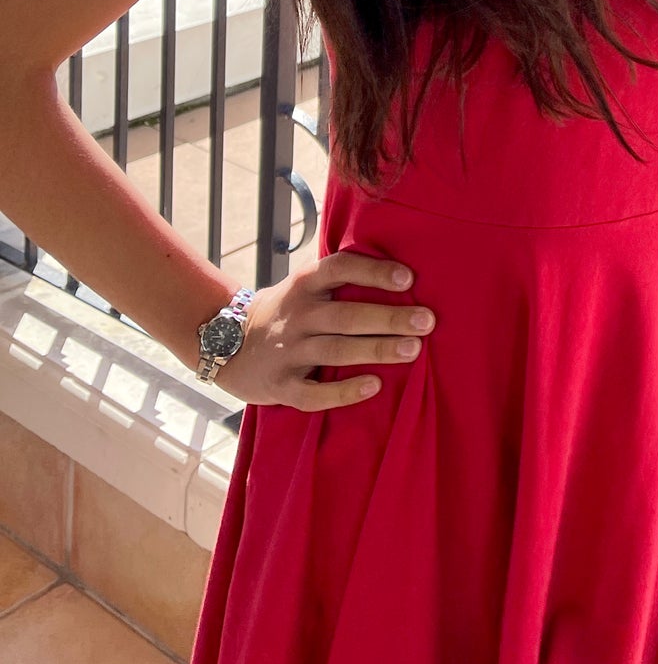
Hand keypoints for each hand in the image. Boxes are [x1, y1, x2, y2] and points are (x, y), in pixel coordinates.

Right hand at [213, 251, 435, 409]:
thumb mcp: (303, 286)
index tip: (409, 279)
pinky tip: (374, 387)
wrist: (224, 343)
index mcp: (304, 285)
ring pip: (336, 351)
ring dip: (377, 350)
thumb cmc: (285, 311)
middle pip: (347, 316)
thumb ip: (339, 280)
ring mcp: (287, 352)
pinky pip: (313, 394)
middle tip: (428, 321)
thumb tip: (402, 274)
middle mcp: (296, 315)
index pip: (340, 269)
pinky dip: (344, 392)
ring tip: (413, 349)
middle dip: (389, 318)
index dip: (374, 272)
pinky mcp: (280, 386)